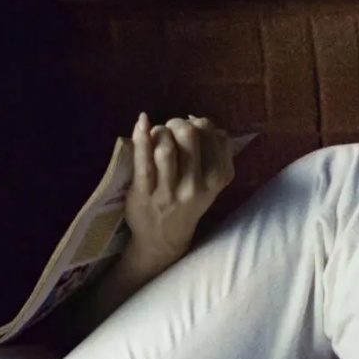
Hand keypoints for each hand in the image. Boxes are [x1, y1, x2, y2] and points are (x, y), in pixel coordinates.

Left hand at [123, 113, 235, 268]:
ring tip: (156, 135)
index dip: (201, 124)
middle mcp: (196, 187)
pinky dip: (140, 137)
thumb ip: (213, 150)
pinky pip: (142, 162)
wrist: (163, 239)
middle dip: (177, 123)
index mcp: (217, 180)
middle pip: (189, 135)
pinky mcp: (144, 194)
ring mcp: (168, 192)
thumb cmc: (188, 202)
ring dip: (159, 131)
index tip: (192, 130)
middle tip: (171, 130)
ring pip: (165, 147)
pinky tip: (141, 121)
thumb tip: (196, 118)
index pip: (215, 135)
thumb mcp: (212, 182)